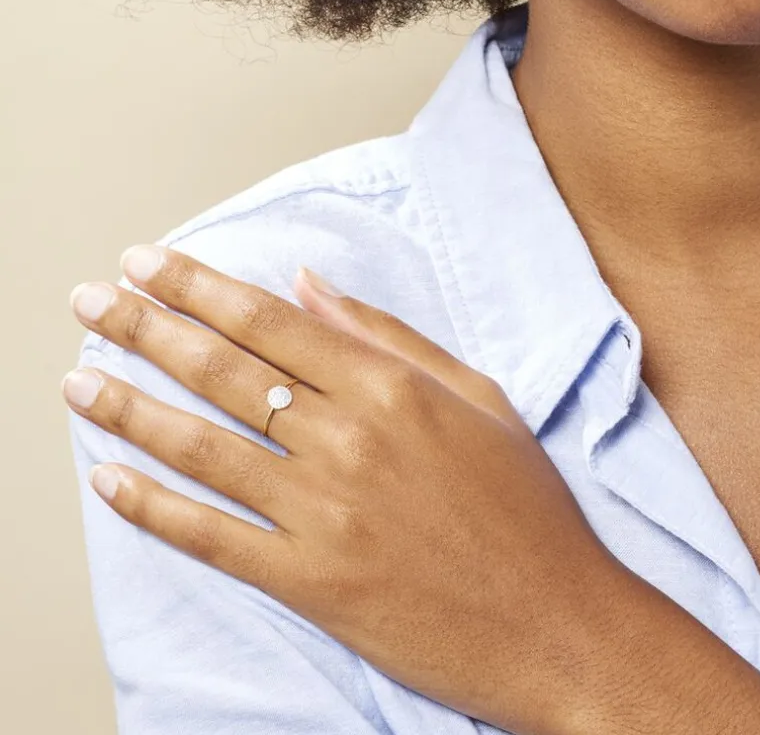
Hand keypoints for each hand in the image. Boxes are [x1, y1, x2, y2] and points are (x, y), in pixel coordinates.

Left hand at [63, 245, 620, 734]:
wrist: (555, 622)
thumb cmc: (526, 505)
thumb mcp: (480, 396)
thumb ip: (391, 336)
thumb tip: (311, 285)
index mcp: (393, 389)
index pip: (273, 322)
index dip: (200, 288)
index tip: (148, 263)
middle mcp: (350, 442)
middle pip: (226, 372)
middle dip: (147, 328)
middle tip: (91, 300)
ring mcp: (325, 515)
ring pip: (205, 449)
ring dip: (130, 409)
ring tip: (78, 379)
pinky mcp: (311, 582)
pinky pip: (214, 538)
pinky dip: (154, 510)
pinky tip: (109, 480)